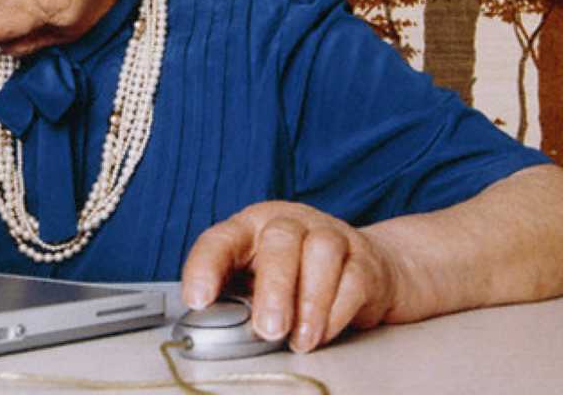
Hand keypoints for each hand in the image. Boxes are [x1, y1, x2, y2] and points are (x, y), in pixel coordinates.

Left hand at [181, 201, 402, 352]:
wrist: (360, 269)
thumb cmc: (293, 276)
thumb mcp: (256, 281)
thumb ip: (237, 298)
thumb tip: (218, 328)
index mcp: (250, 227)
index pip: (220, 239)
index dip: (205, 267)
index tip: (198, 301)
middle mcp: (289, 223)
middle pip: (280, 240)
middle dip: (273, 288)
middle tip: (268, 329)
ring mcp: (330, 235)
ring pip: (321, 252)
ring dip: (309, 302)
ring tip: (299, 340)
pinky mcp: (364, 260)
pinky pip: (353, 280)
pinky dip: (336, 312)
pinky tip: (321, 334)